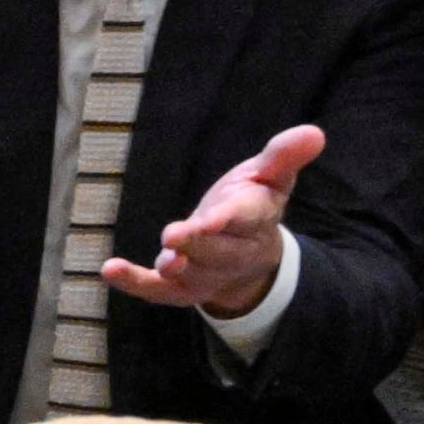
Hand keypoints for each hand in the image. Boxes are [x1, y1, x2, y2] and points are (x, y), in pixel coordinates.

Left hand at [101, 124, 320, 313]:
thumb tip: (314, 133)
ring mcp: (205, 274)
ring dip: (174, 269)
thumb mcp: (269, 176)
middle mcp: (231, 253)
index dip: (228, 219)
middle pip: (215, 251)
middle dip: (197, 244)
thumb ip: (284, 156)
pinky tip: (110, 270)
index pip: (244, 218)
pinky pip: (156, 291)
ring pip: (190, 274)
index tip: (215, 217)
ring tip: (164, 261)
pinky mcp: (179, 290)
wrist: (247, 256)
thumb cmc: (251, 204)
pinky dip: (134, 282)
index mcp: (253, 220)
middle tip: (175, 236)